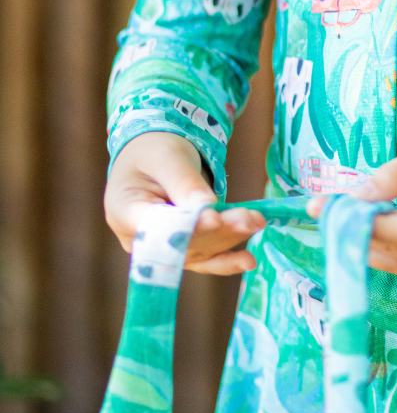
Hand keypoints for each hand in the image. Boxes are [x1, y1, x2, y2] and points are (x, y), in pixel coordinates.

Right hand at [104, 132, 264, 275]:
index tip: (214, 219)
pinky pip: (206, 258)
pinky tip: (247, 260)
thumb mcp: (167, 158)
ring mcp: (163, 248)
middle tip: (249, 219)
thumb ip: (185, 183)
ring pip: (200, 251)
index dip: (185, 228)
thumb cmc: (155, 152)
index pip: (156, 227)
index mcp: (125, 211)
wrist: (156, 157)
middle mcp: (140, 239)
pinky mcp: (184, 249)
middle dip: (218, 231)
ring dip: (230, 239)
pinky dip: (228, 259)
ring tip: (256, 222)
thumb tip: (208, 208)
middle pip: (182, 242)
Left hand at [306, 142, 396, 278]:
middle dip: (349, 228)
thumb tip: (355, 195)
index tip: (323, 204)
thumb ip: (395, 175)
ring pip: (387, 261)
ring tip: (339, 216)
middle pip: (384, 248)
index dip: (355, 219)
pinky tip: (364, 230)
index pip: (390, 230)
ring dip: (360, 240)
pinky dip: (379, 250)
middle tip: (323, 208)